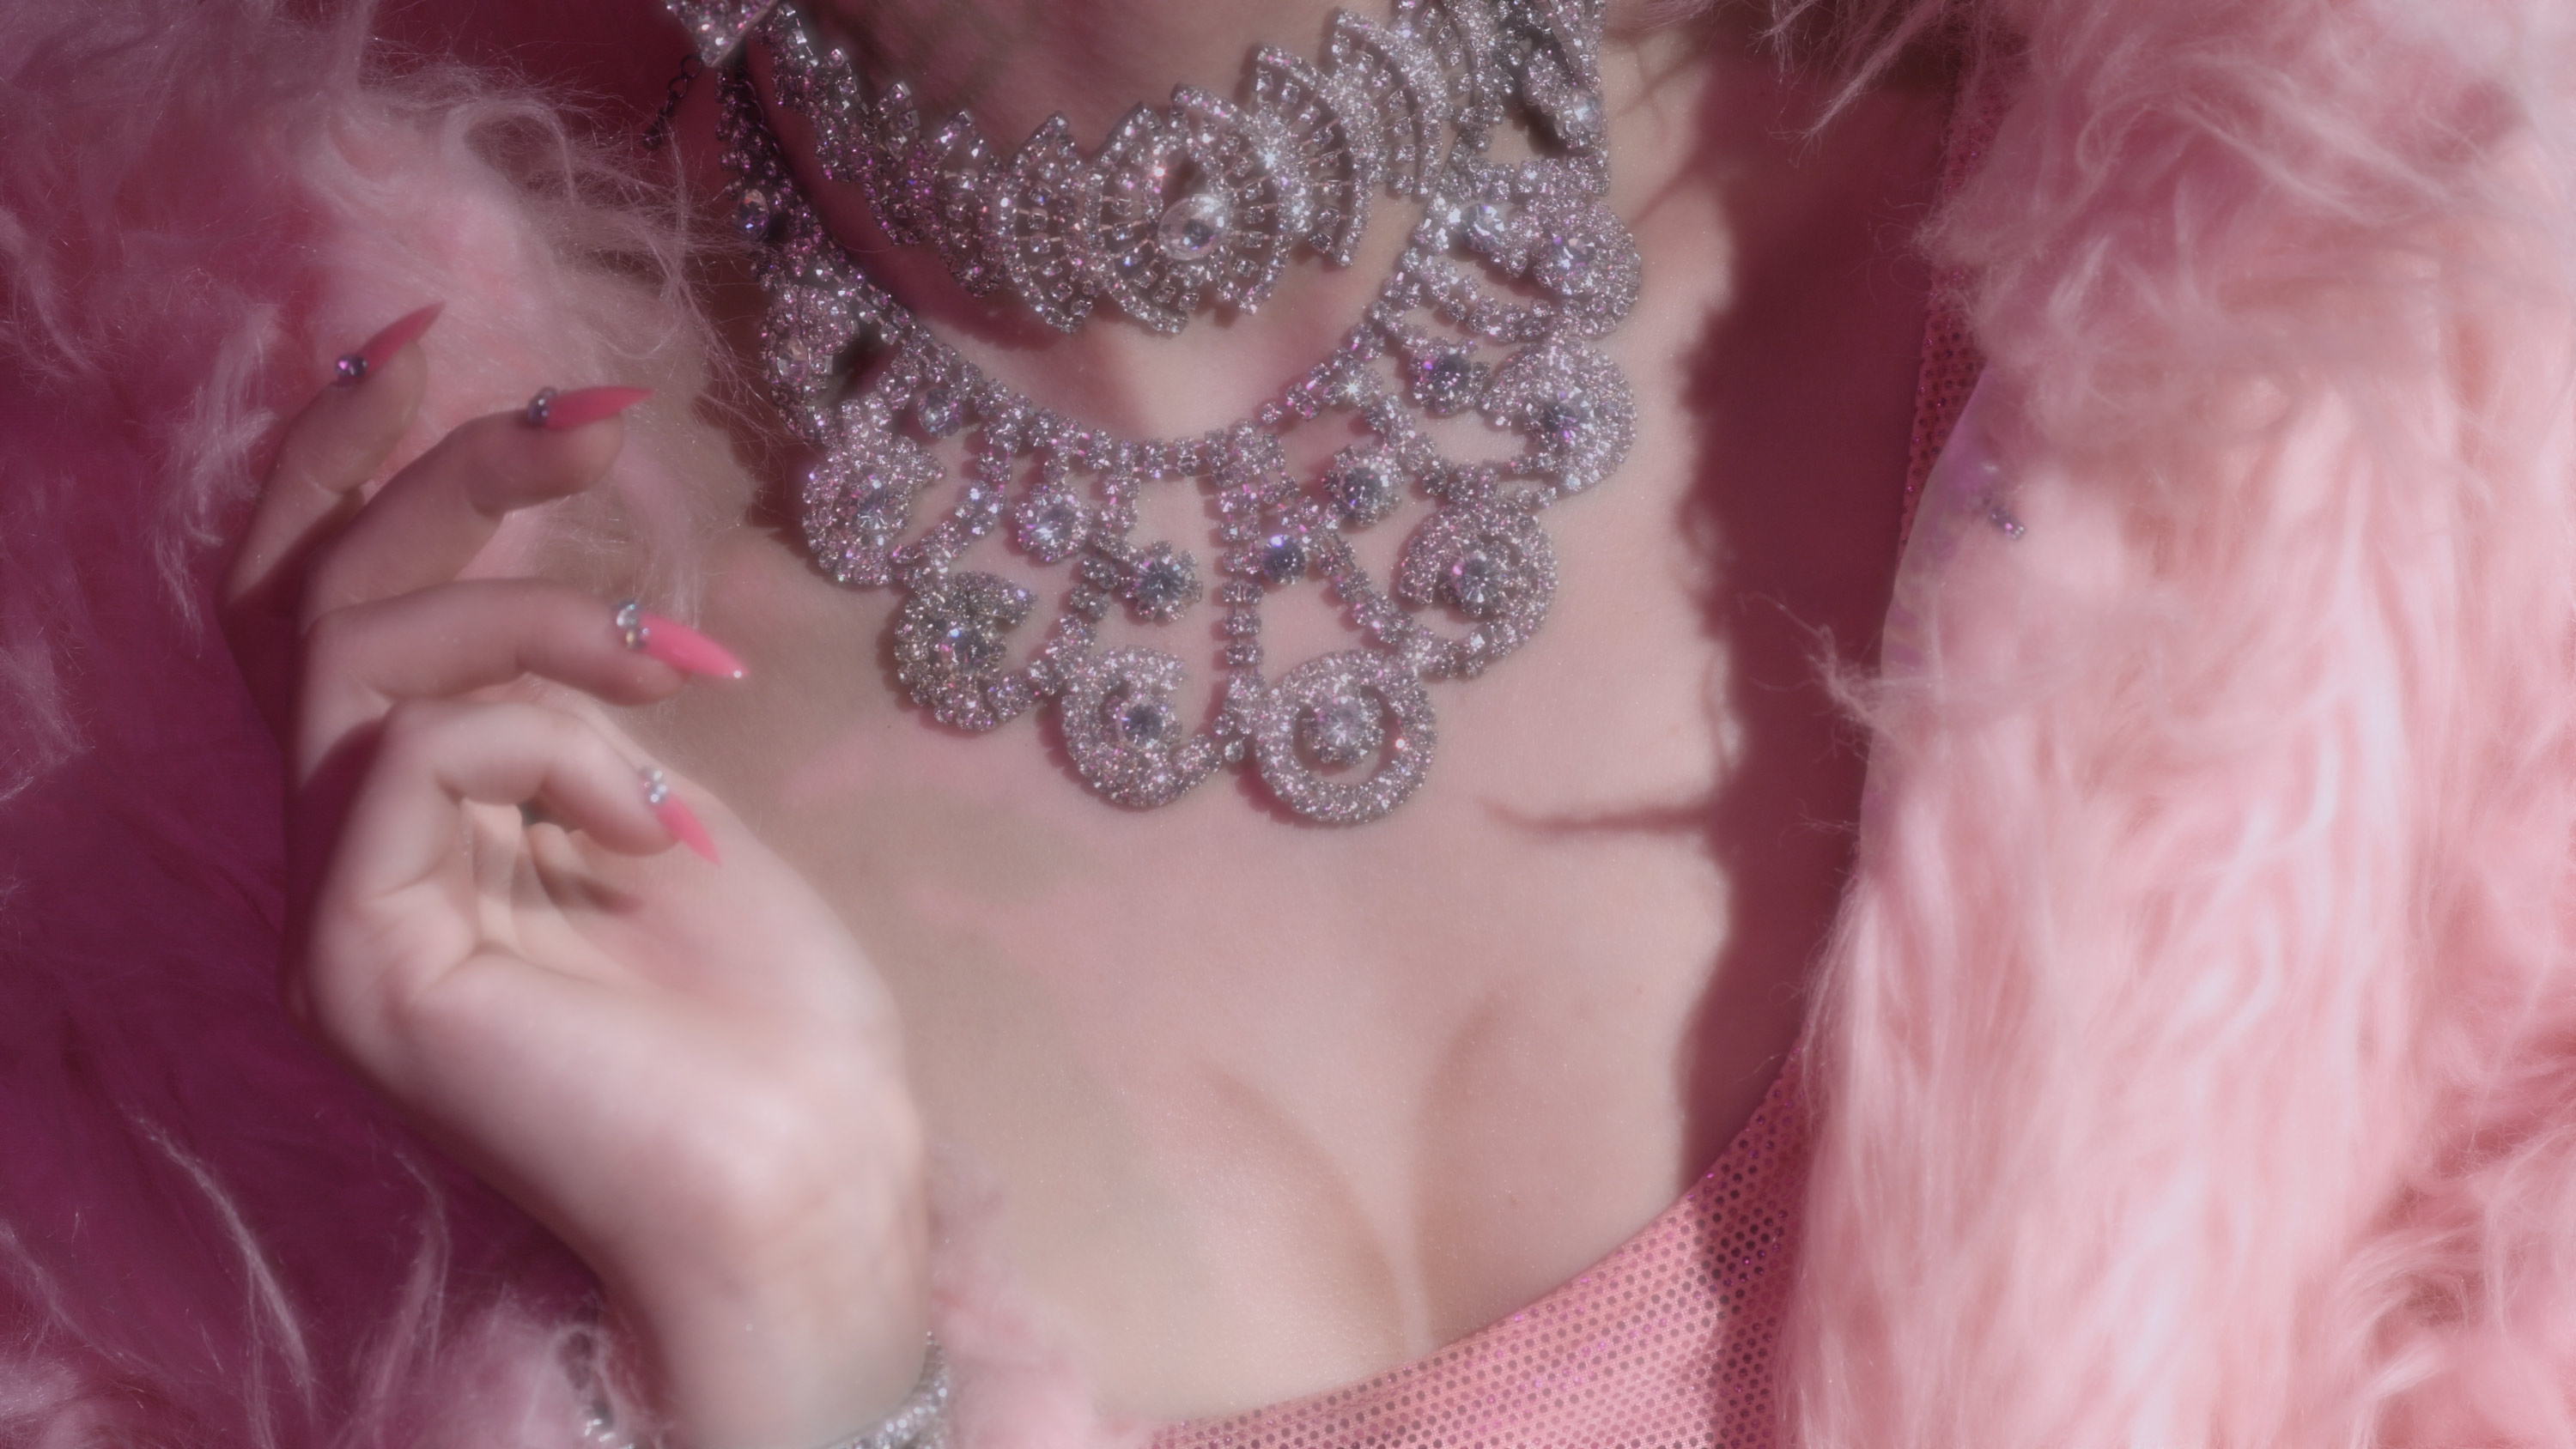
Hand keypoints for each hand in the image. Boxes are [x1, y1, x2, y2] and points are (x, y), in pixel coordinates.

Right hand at [220, 307, 931, 1448]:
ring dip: (542, 616)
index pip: (318, 601)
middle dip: (456, 473)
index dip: (346, 457)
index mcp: (409, 812)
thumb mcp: (657, 802)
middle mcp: (344, 851)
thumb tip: (555, 594)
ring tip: (687, 672)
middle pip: (319, 596)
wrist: (806, 1177)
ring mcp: (337, 908)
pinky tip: (661, 830)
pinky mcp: (357, 958)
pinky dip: (557, 748)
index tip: (431, 334)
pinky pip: (414, 755)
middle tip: (600, 419)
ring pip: (358, 652)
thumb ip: (563, 706)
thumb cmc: (764, 1011)